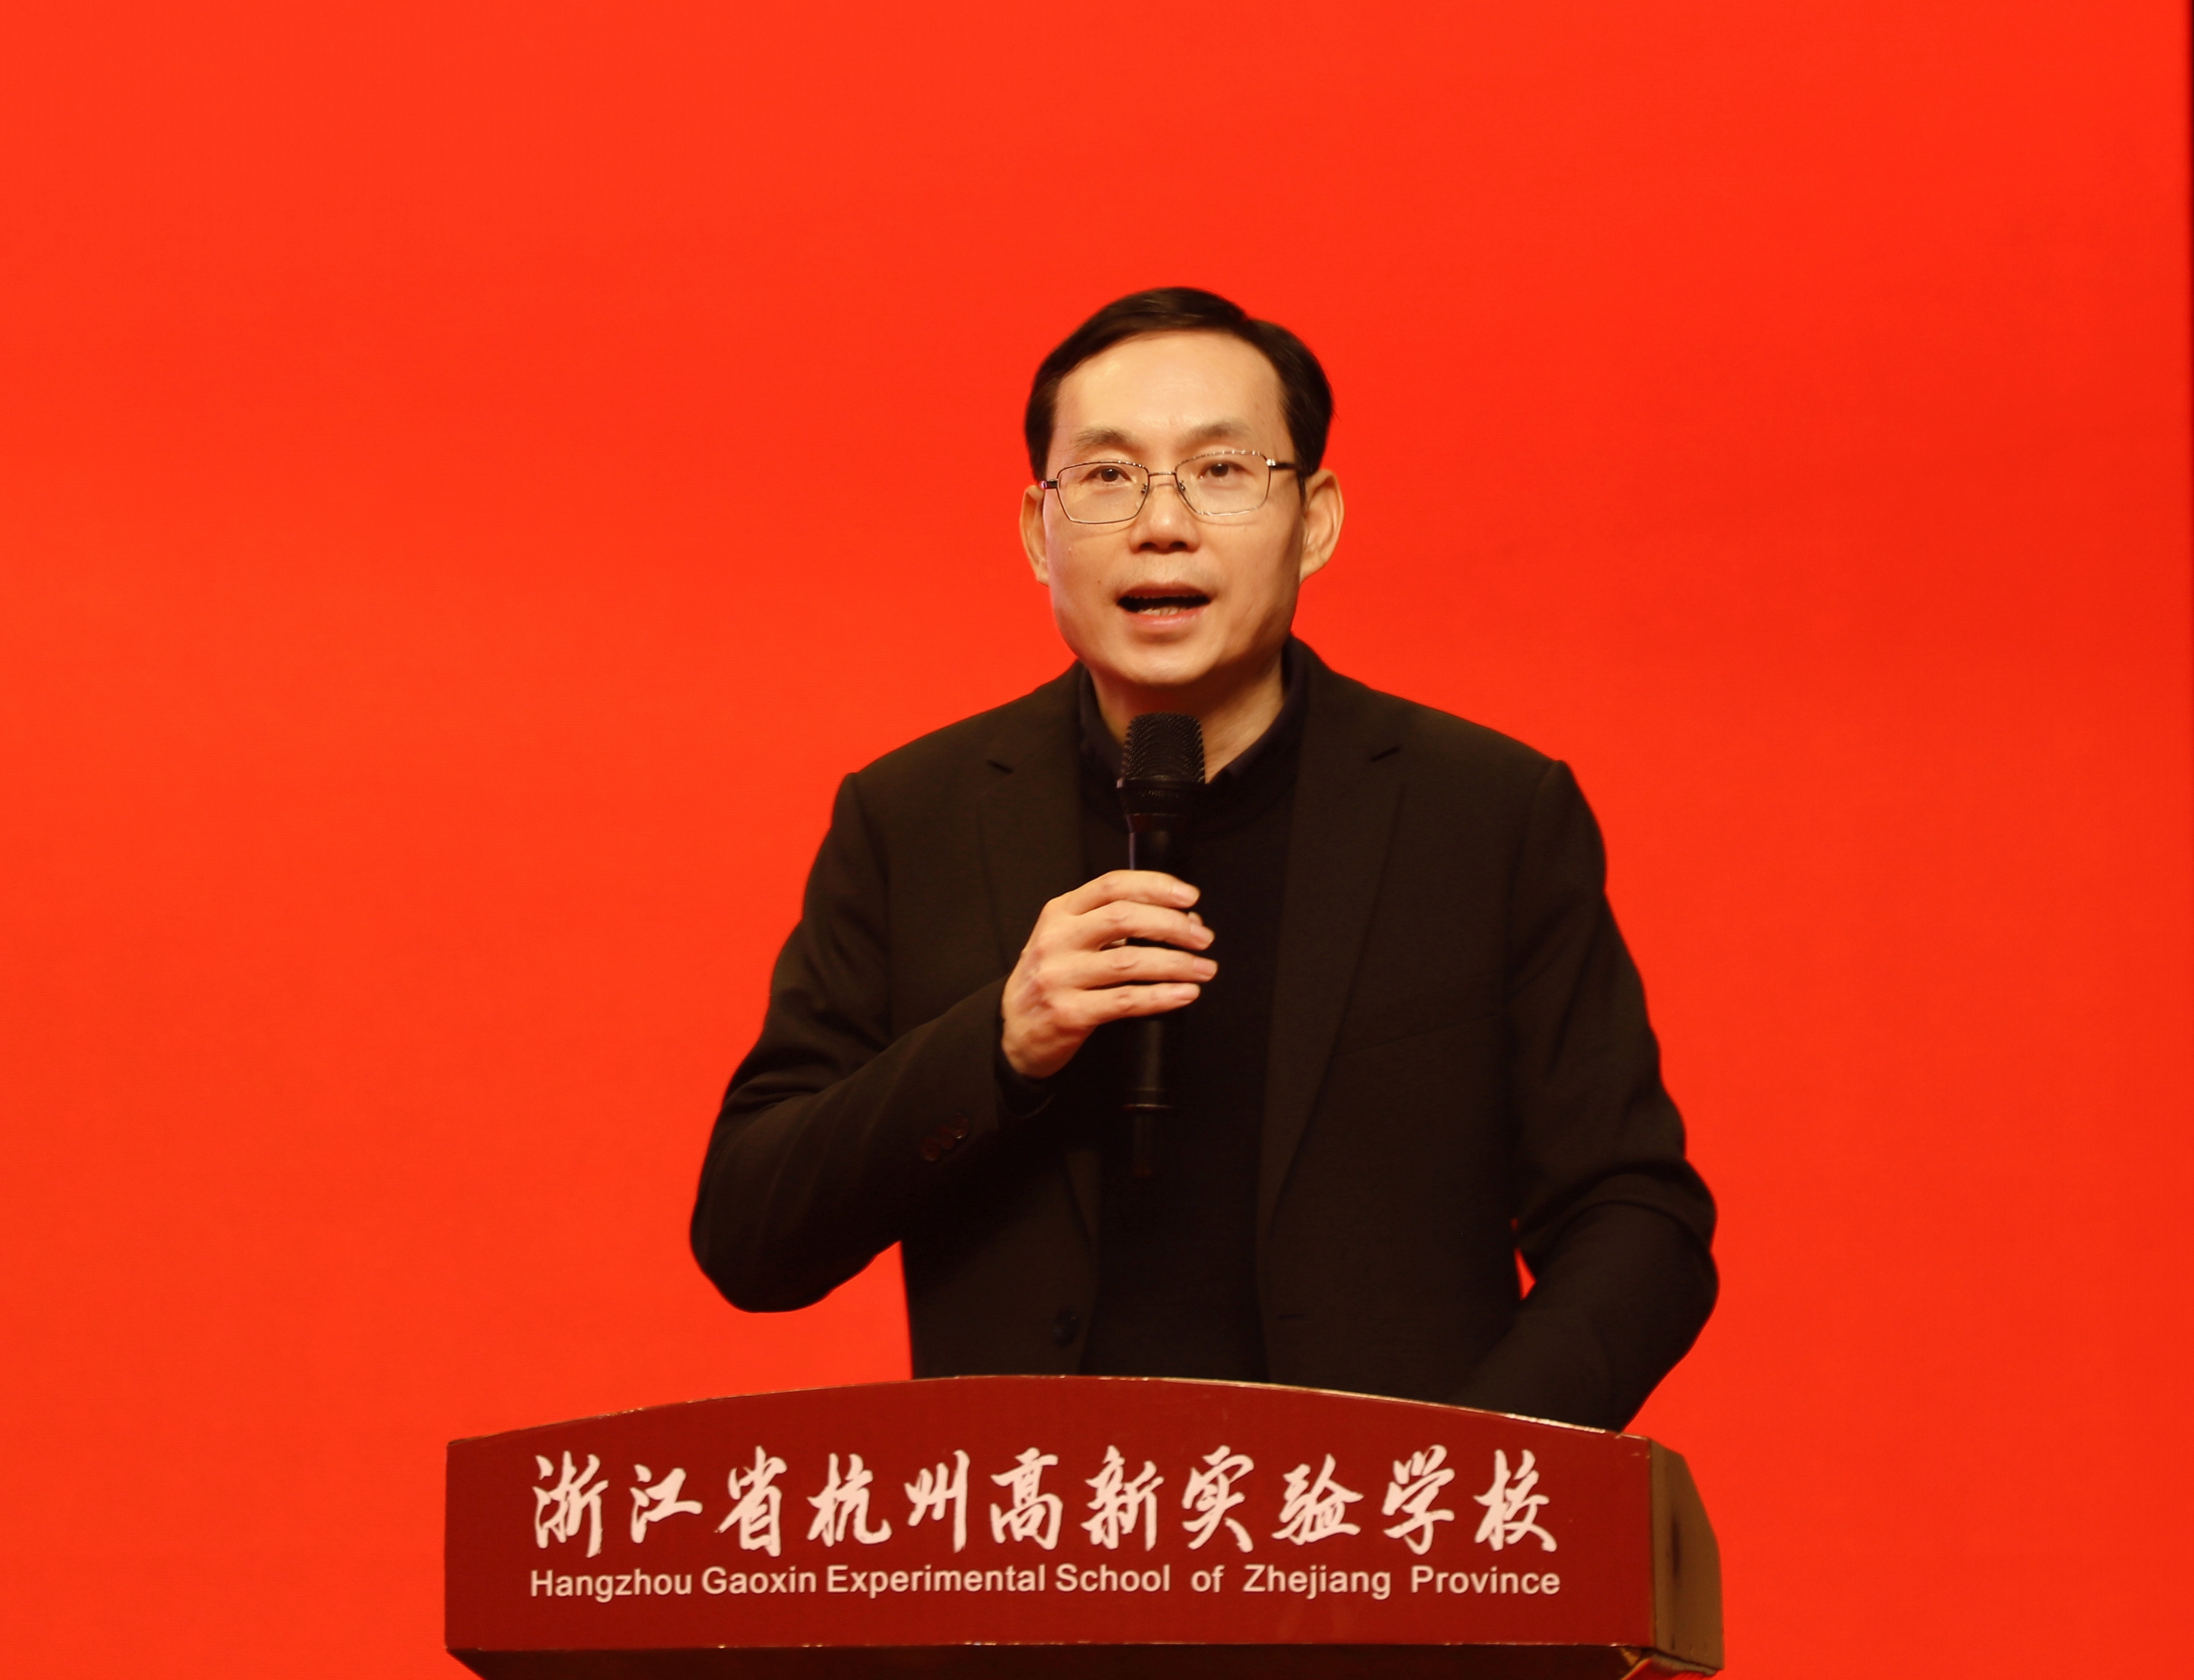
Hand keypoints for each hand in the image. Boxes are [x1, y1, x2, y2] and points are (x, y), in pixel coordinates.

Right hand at [1000, 870, 1215, 1080]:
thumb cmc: (1052, 979)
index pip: (1112, 885)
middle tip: (1203, 939)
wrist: (1014, 1030)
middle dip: (1173, 926)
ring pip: (1130, 961)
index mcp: (1060, 912)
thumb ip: (1116, 926)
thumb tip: (1183, 922)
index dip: (1155, 886)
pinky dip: (1161, 996)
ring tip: (1203, 969)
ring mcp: (1059, 977)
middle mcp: (1056, 939)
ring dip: (1177, 964)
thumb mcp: (1069, 940)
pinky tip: (1184, 994)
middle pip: (1124, 918)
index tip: (1189, 897)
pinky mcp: (1068, 1013)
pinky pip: (1125, 1001)